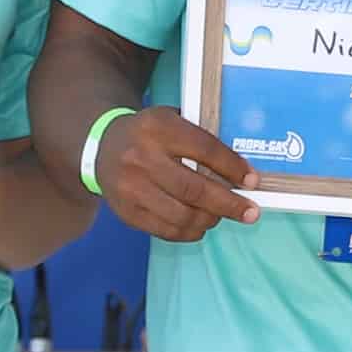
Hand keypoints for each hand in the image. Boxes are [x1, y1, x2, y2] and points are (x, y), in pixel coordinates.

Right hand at [97, 107, 257, 241]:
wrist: (100, 146)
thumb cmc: (148, 134)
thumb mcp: (171, 120)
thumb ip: (200, 139)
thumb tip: (241, 171)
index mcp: (158, 128)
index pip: (204, 149)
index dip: (232, 168)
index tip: (252, 182)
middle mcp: (141, 158)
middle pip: (194, 189)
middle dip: (228, 204)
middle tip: (251, 212)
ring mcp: (131, 188)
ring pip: (182, 215)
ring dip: (210, 219)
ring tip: (220, 215)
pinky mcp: (127, 212)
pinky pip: (166, 230)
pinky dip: (190, 231)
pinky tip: (200, 225)